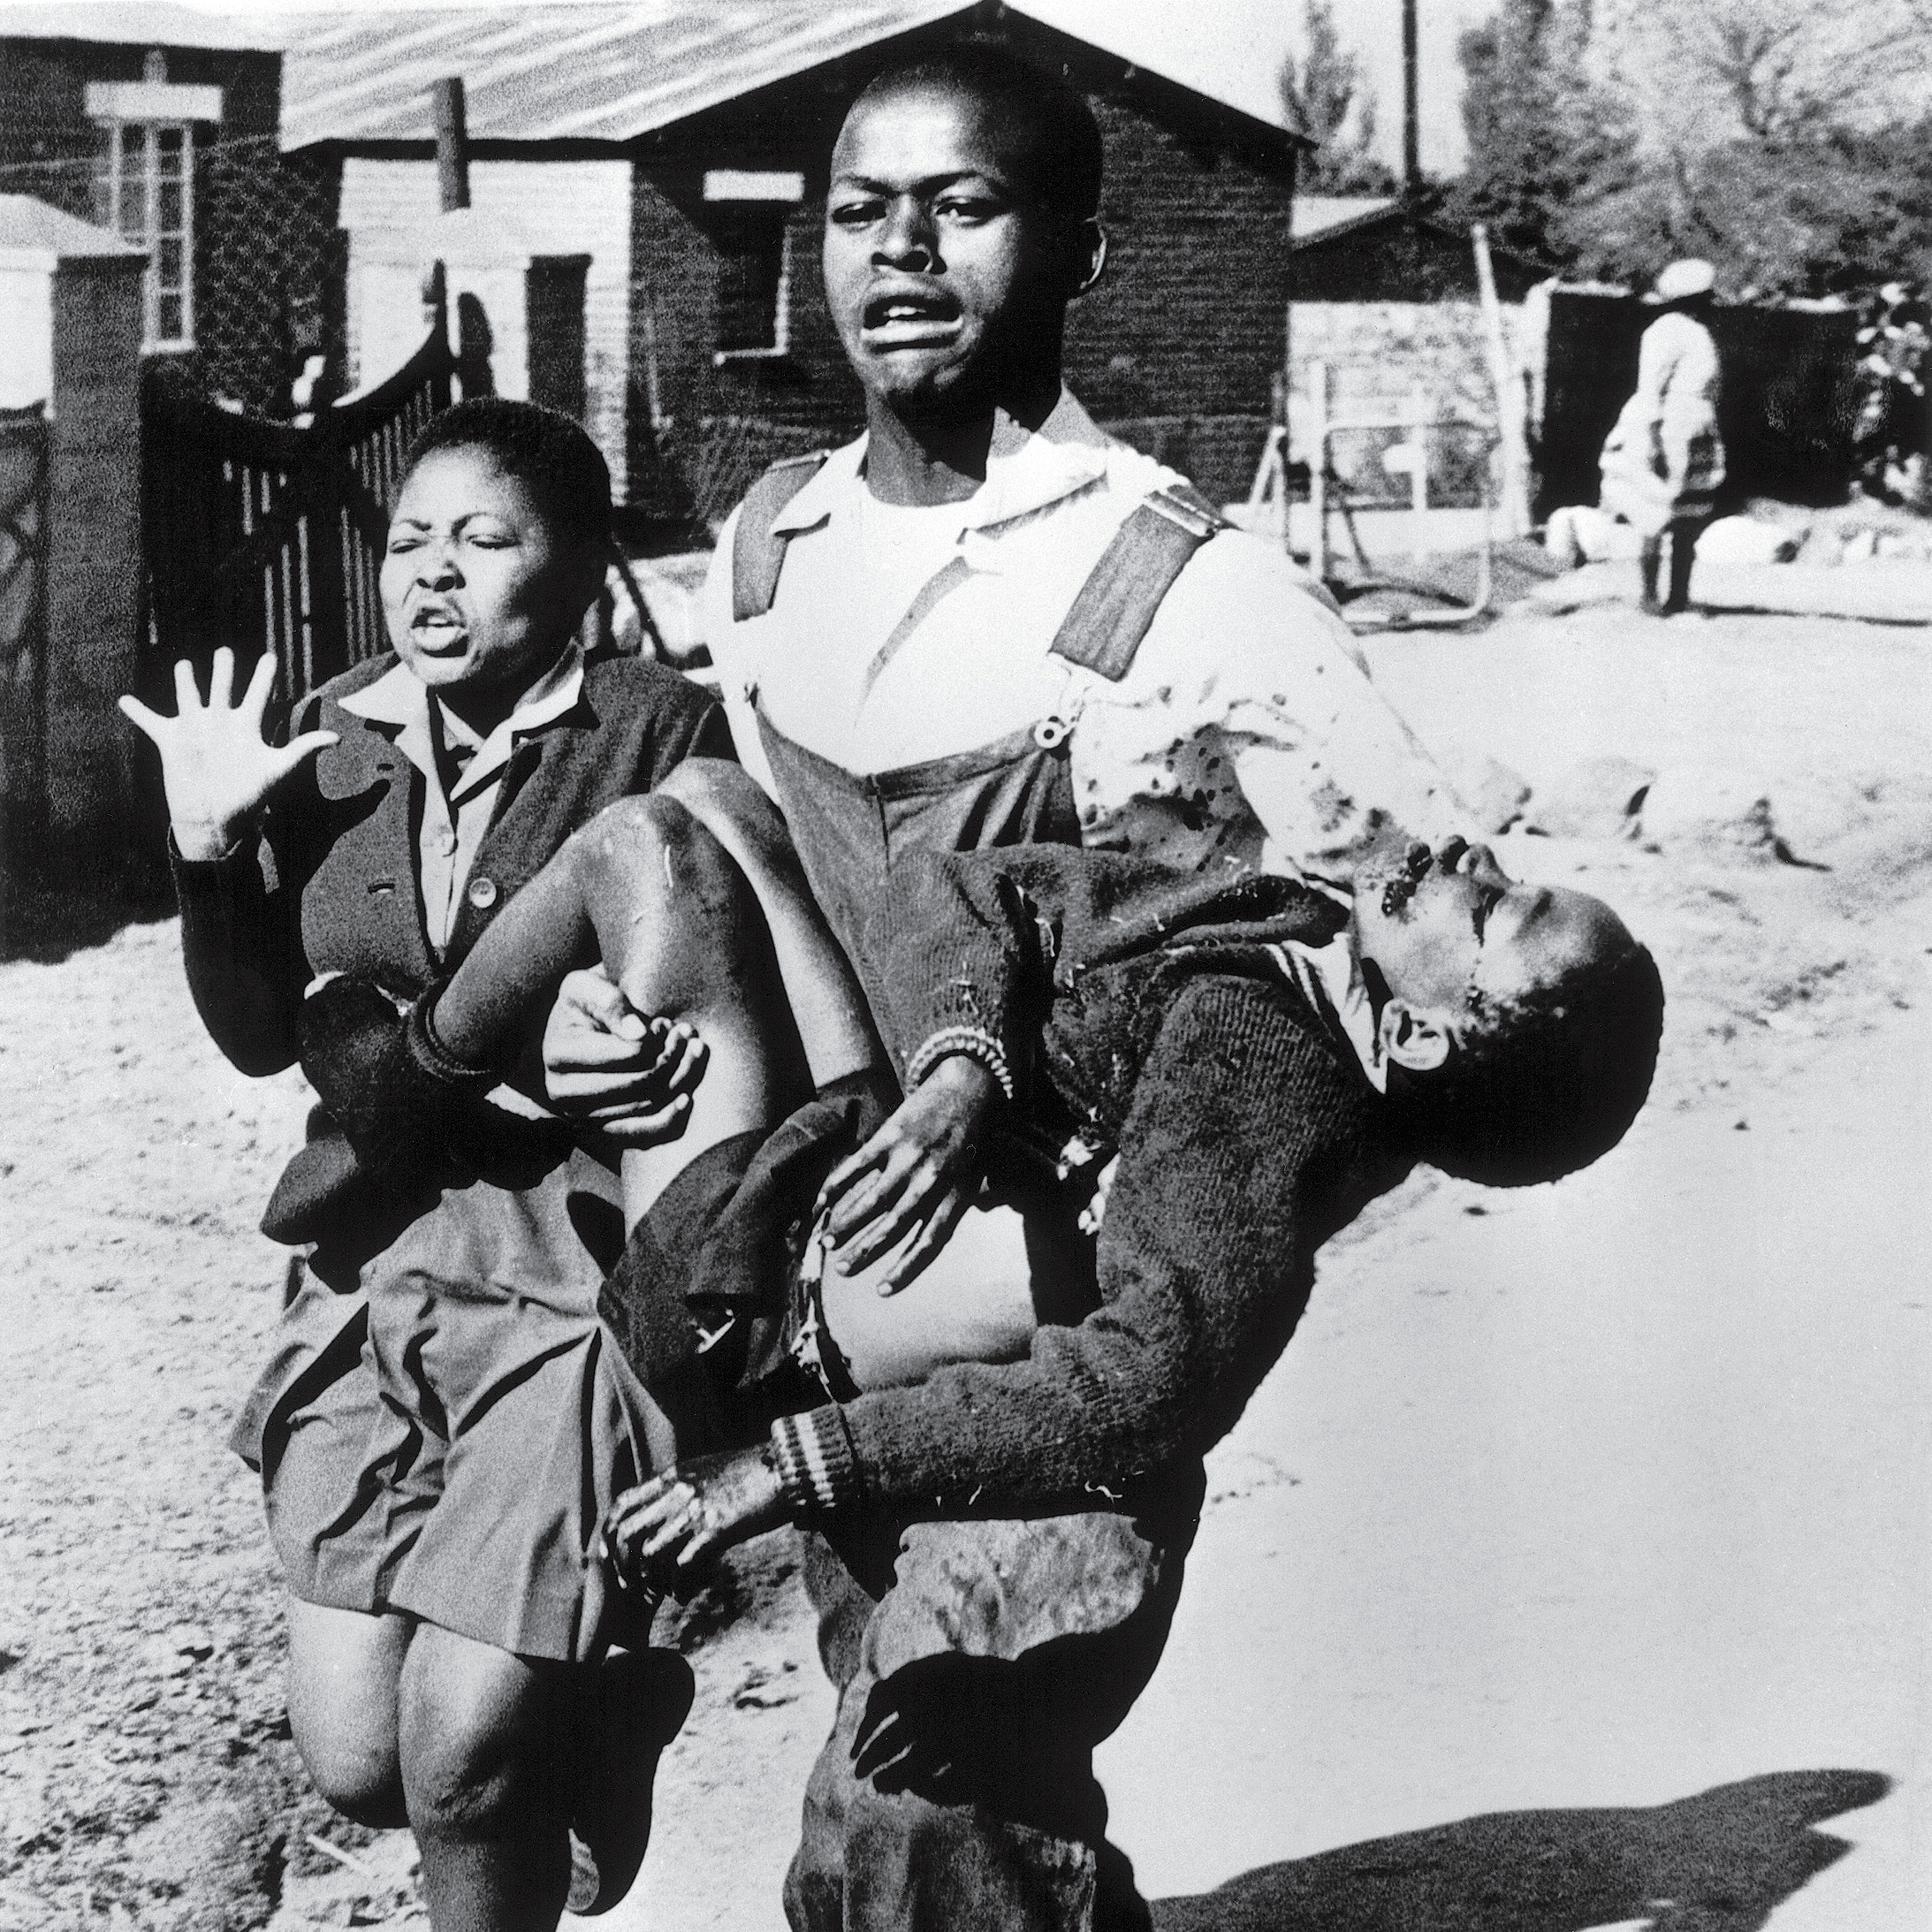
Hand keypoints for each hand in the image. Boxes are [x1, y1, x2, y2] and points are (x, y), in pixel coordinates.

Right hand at [118, 649, 337, 860]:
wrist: (216, 819)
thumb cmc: (249, 796)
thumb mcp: (279, 769)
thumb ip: (304, 749)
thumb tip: (338, 738)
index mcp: (247, 727)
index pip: (259, 693)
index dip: (265, 674)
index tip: (271, 656)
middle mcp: (221, 723)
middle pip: (224, 688)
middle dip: (225, 669)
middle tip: (226, 651)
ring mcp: (195, 729)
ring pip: (189, 696)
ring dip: (186, 681)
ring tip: (185, 664)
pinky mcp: (171, 740)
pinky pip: (150, 721)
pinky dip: (137, 711)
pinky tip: (124, 700)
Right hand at [540, 966, 707, 1143]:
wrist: (576, 1028)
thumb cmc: (586, 1002)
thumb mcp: (587, 986)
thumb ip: (610, 1001)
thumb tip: (639, 1033)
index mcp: (560, 1054)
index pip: (630, 1055)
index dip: (658, 1040)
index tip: (669, 1024)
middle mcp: (563, 1093)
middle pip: (640, 1084)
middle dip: (672, 1059)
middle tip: (687, 1037)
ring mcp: (581, 1116)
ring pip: (645, 1107)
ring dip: (679, 1080)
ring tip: (693, 1052)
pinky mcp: (599, 1130)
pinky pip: (639, 1135)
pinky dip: (667, 1120)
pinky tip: (687, 1099)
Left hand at [602, 1446, 787, 1591]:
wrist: (787, 1467)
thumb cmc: (751, 1471)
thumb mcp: (707, 1469)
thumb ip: (683, 1487)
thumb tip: (667, 1514)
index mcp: (673, 1475)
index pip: (623, 1503)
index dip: (608, 1534)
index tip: (608, 1557)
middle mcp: (678, 1492)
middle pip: (629, 1534)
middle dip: (625, 1566)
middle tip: (634, 1585)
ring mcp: (695, 1510)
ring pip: (652, 1555)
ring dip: (652, 1581)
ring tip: (663, 1592)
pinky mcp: (716, 1530)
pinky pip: (682, 1566)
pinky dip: (678, 1587)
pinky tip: (684, 1594)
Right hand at [814, 1055, 1000, 1292]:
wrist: (969, 1086)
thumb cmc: (973, 1137)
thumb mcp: (979, 1177)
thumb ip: (959, 1209)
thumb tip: (935, 1238)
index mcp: (956, 1195)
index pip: (930, 1242)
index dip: (906, 1269)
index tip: (881, 1290)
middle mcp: (932, 1180)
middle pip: (895, 1226)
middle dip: (865, 1251)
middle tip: (842, 1269)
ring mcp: (909, 1157)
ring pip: (872, 1200)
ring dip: (846, 1223)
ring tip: (826, 1240)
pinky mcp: (891, 1135)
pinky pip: (858, 1166)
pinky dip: (838, 1185)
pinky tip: (822, 1202)